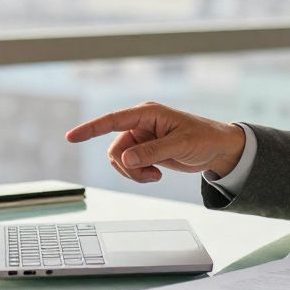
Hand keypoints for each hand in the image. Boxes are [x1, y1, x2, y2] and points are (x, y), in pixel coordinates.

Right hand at [64, 102, 245, 183]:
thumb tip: (126, 159)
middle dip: (128, 167)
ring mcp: (141, 137)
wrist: (217, 149)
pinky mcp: (144, 150)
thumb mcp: (180, 145)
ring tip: (156, 176)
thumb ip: (152, 152)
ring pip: (120, 160)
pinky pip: (129, 166)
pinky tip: (157, 174)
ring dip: (134, 173)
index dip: (91, 128)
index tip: (71, 137)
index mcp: (148, 113)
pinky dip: (139, 174)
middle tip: (151, 176)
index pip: (113, 120)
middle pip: (115, 148)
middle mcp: (141, 123)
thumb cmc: (204, 138)